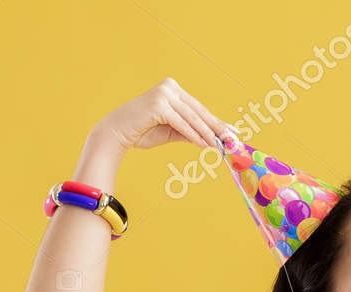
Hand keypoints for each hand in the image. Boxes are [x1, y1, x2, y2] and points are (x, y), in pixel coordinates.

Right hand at [95, 77, 232, 152]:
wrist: (117, 133)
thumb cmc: (143, 132)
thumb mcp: (172, 131)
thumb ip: (190, 131)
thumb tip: (212, 139)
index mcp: (173, 89)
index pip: (199, 108)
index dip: (217, 122)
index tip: (233, 132)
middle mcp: (169, 87)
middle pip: (198, 111)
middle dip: (217, 127)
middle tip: (233, 139)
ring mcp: (163, 94)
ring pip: (192, 117)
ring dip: (207, 133)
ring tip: (220, 145)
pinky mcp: (158, 104)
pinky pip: (181, 123)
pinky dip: (193, 134)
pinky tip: (204, 144)